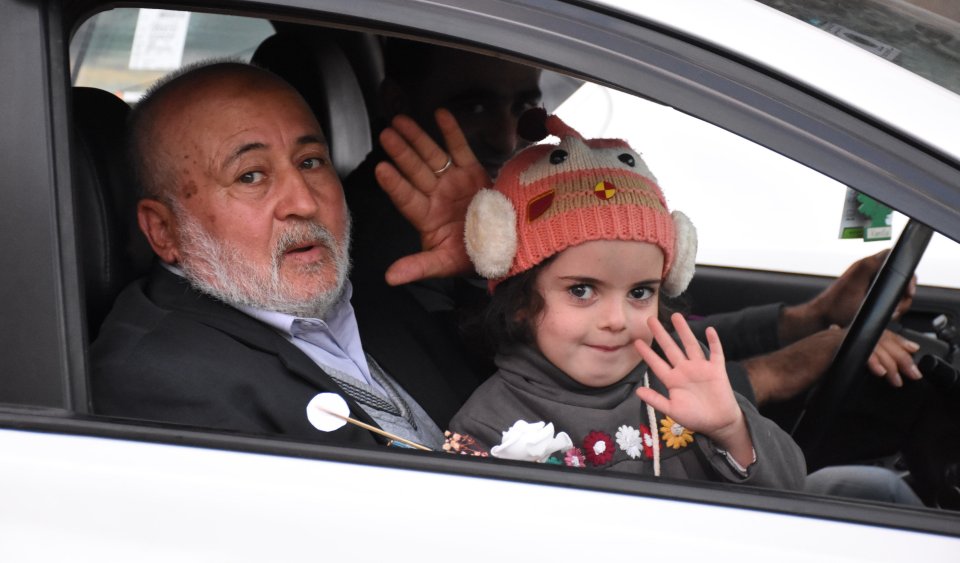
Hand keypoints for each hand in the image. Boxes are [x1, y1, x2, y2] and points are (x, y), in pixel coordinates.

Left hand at [374, 109, 491, 284]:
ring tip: (400, 121)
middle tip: (386, 135)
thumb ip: (418, 266)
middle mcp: (436, 196)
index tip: (381, 169)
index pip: (406, 198)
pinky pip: (460, 149)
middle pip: (415, 171)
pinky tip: (439, 114)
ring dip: (417, 138)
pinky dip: (451, 132)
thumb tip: (389, 278)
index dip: (395, 184)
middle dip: (401, 153)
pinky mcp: (473, 172)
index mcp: (427, 217)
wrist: (504, 247)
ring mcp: (453, 182)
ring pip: (432, 156)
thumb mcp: (444, 264)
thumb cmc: (471, 257)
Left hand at [634, 313, 751, 461]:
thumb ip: (656, 400)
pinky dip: (713, 342)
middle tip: (650, 319)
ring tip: (676, 316)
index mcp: (673, 380)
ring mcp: (700, 368)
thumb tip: (637, 391)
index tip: (636, 341)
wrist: (719, 423)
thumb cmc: (695, 418)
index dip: (647, 353)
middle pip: (671, 348)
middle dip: (661, 334)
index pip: (657, 363)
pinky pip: (715, 353)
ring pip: (690, 345)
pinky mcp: (716, 370)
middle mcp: (685, 370)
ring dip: (684, 331)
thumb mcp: (672, 410)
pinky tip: (709, 330)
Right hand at [745, 326, 921, 404]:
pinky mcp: (829, 348)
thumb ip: (831, 368)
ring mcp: (831, 340)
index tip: (906, 355)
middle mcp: (833, 336)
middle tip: (912, 369)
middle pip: (876, 337)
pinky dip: (875, 362)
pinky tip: (881, 374)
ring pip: (873, 343)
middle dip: (899, 353)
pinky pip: (860, 350)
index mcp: (830, 340)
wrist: (767, 376)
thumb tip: (844, 375)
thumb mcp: (815, 373)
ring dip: (892, 362)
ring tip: (900, 378)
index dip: (891, 344)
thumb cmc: (783, 378)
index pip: (868, 336)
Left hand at [780, 250, 916, 342]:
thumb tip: (888, 253)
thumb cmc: (834, 305)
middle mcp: (869, 273)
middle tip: (900, 306)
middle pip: (900, 276)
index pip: (895, 258)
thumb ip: (870, 267)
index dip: (906, 271)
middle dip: (905, 292)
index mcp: (866, 266)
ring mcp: (870, 285)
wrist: (822, 319)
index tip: (908, 289)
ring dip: (900, 302)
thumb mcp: (855, 283)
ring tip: (893, 313)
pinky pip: (889, 298)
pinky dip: (893, 307)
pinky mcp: (870, 296)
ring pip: (897, 289)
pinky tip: (889, 315)